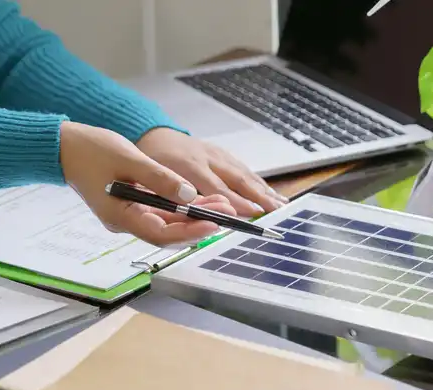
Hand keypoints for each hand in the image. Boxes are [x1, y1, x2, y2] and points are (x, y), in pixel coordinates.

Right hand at [59, 122, 239, 245]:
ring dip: (195, 214)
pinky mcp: (134, 205)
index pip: (160, 234)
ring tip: (222, 204)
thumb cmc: (90, 151)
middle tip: (227, 211)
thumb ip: (159, 179)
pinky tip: (203, 199)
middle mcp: (126, 221)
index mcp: (120, 216)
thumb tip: (189, 194)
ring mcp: (130, 214)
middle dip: (199, 222)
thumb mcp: (129, 159)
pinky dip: (182, 207)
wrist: (65, 146)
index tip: (213, 224)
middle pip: (169, 232)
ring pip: (169, 222)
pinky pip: (162, 212)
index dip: (189, 232)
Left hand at [136, 127, 285, 215]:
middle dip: (259, 196)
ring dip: (264, 190)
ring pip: (244, 173)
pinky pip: (243, 168)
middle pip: (237, 179)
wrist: (152, 132)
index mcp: (186, 164)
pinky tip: (271, 192)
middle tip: (277, 211)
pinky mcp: (222, 153)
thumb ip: (171, 193)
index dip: (235, 201)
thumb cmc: (150, 159)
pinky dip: (259, 182)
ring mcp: (216, 154)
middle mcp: (205, 157)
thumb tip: (194, 210)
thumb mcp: (151, 176)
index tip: (253, 213)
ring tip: (282, 205)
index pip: (215, 186)